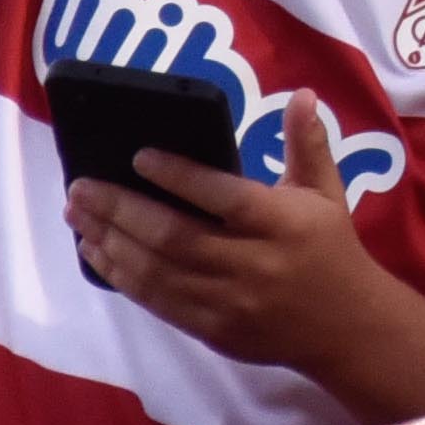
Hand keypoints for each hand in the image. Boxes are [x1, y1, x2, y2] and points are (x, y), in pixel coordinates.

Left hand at [71, 100, 424, 411]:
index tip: (139, 156)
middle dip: (121, 211)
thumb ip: (307, 143)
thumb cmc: (331, 247)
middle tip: (81, 186)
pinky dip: (121, 277)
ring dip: (110, 242)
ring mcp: (229, 303)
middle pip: (176, 238)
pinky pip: (157, 302)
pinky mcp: (211, 331)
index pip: (224, 197)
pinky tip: (97, 252)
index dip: (179, 177)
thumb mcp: (327, 192)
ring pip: (157, 273)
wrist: (346, 326)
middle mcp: (253, 264)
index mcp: (282, 224)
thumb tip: (301, 93)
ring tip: (78, 215)